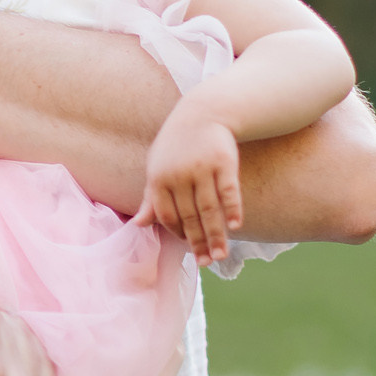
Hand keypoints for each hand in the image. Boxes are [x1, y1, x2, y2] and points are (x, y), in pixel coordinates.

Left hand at [133, 103, 240, 267]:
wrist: (202, 112)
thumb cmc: (176, 145)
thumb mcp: (157, 167)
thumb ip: (150, 198)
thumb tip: (138, 225)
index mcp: (159, 178)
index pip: (168, 215)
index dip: (178, 233)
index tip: (189, 247)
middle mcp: (179, 175)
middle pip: (190, 217)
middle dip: (199, 243)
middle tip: (207, 262)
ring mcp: (202, 168)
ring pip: (209, 209)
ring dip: (216, 234)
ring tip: (221, 255)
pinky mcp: (224, 162)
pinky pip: (228, 191)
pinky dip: (233, 209)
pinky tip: (236, 225)